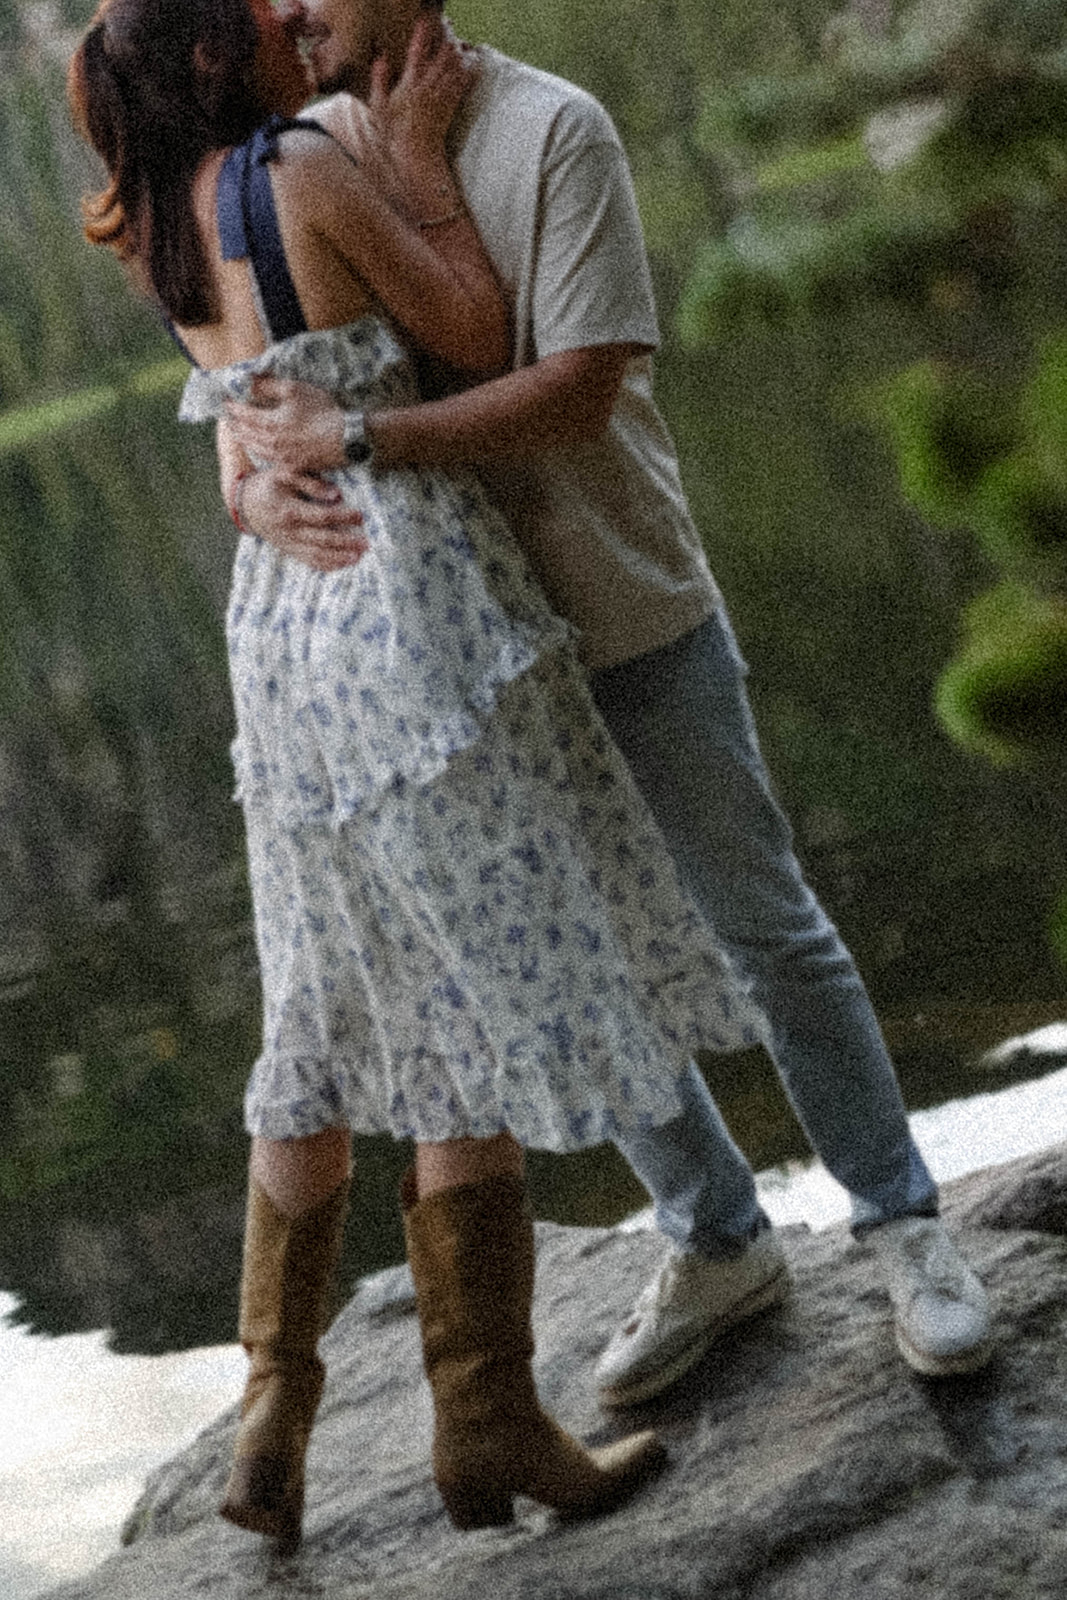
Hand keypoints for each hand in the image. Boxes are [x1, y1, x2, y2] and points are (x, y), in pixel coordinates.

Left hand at [225, 375, 345, 472]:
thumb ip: (269, 386)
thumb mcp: (294, 390)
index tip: (225, 402)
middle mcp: (271, 444)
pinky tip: (262, 451)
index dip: (233, 407)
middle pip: (247, 435)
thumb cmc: (321, 411)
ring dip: (246, 441)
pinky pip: (271, 461)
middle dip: (236, 425)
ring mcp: (282, 458)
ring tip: (240, 435)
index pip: (244, 415)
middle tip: (229, 419)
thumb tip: (250, 382)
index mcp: (269, 424)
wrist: (346, 438)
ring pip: (257, 450)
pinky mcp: (294, 467)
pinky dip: (261, 453)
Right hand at [238, 465, 367, 571]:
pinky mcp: (289, 550)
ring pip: (317, 555)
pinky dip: (326, 565)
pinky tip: (343, 565)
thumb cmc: (269, 484)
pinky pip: (309, 561)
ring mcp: (289, 543)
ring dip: (339, 558)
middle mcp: (289, 531)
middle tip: (366, 543)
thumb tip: (336, 494)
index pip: (322, 517)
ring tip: (358, 557)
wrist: (245, 504)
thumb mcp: (285, 473)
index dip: (343, 517)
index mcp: (289, 510)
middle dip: (346, 542)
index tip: (361, 516)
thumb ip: (310, 481)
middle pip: (322, 539)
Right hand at [363, 15, 477, 172]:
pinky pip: (463, 80)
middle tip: (446, 23)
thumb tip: (381, 56)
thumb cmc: (394, 131)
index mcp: (410, 82)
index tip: (426, 17)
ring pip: (455, 63)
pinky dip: (467, 66)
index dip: (423, 30)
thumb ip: (379, 79)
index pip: (418, 49)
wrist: (416, 154)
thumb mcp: (378, 105)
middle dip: (446, 35)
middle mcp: (429, 84)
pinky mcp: (452, 103)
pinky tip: (468, 58)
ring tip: (455, 38)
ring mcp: (443, 94)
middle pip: (443, 52)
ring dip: (457, 48)